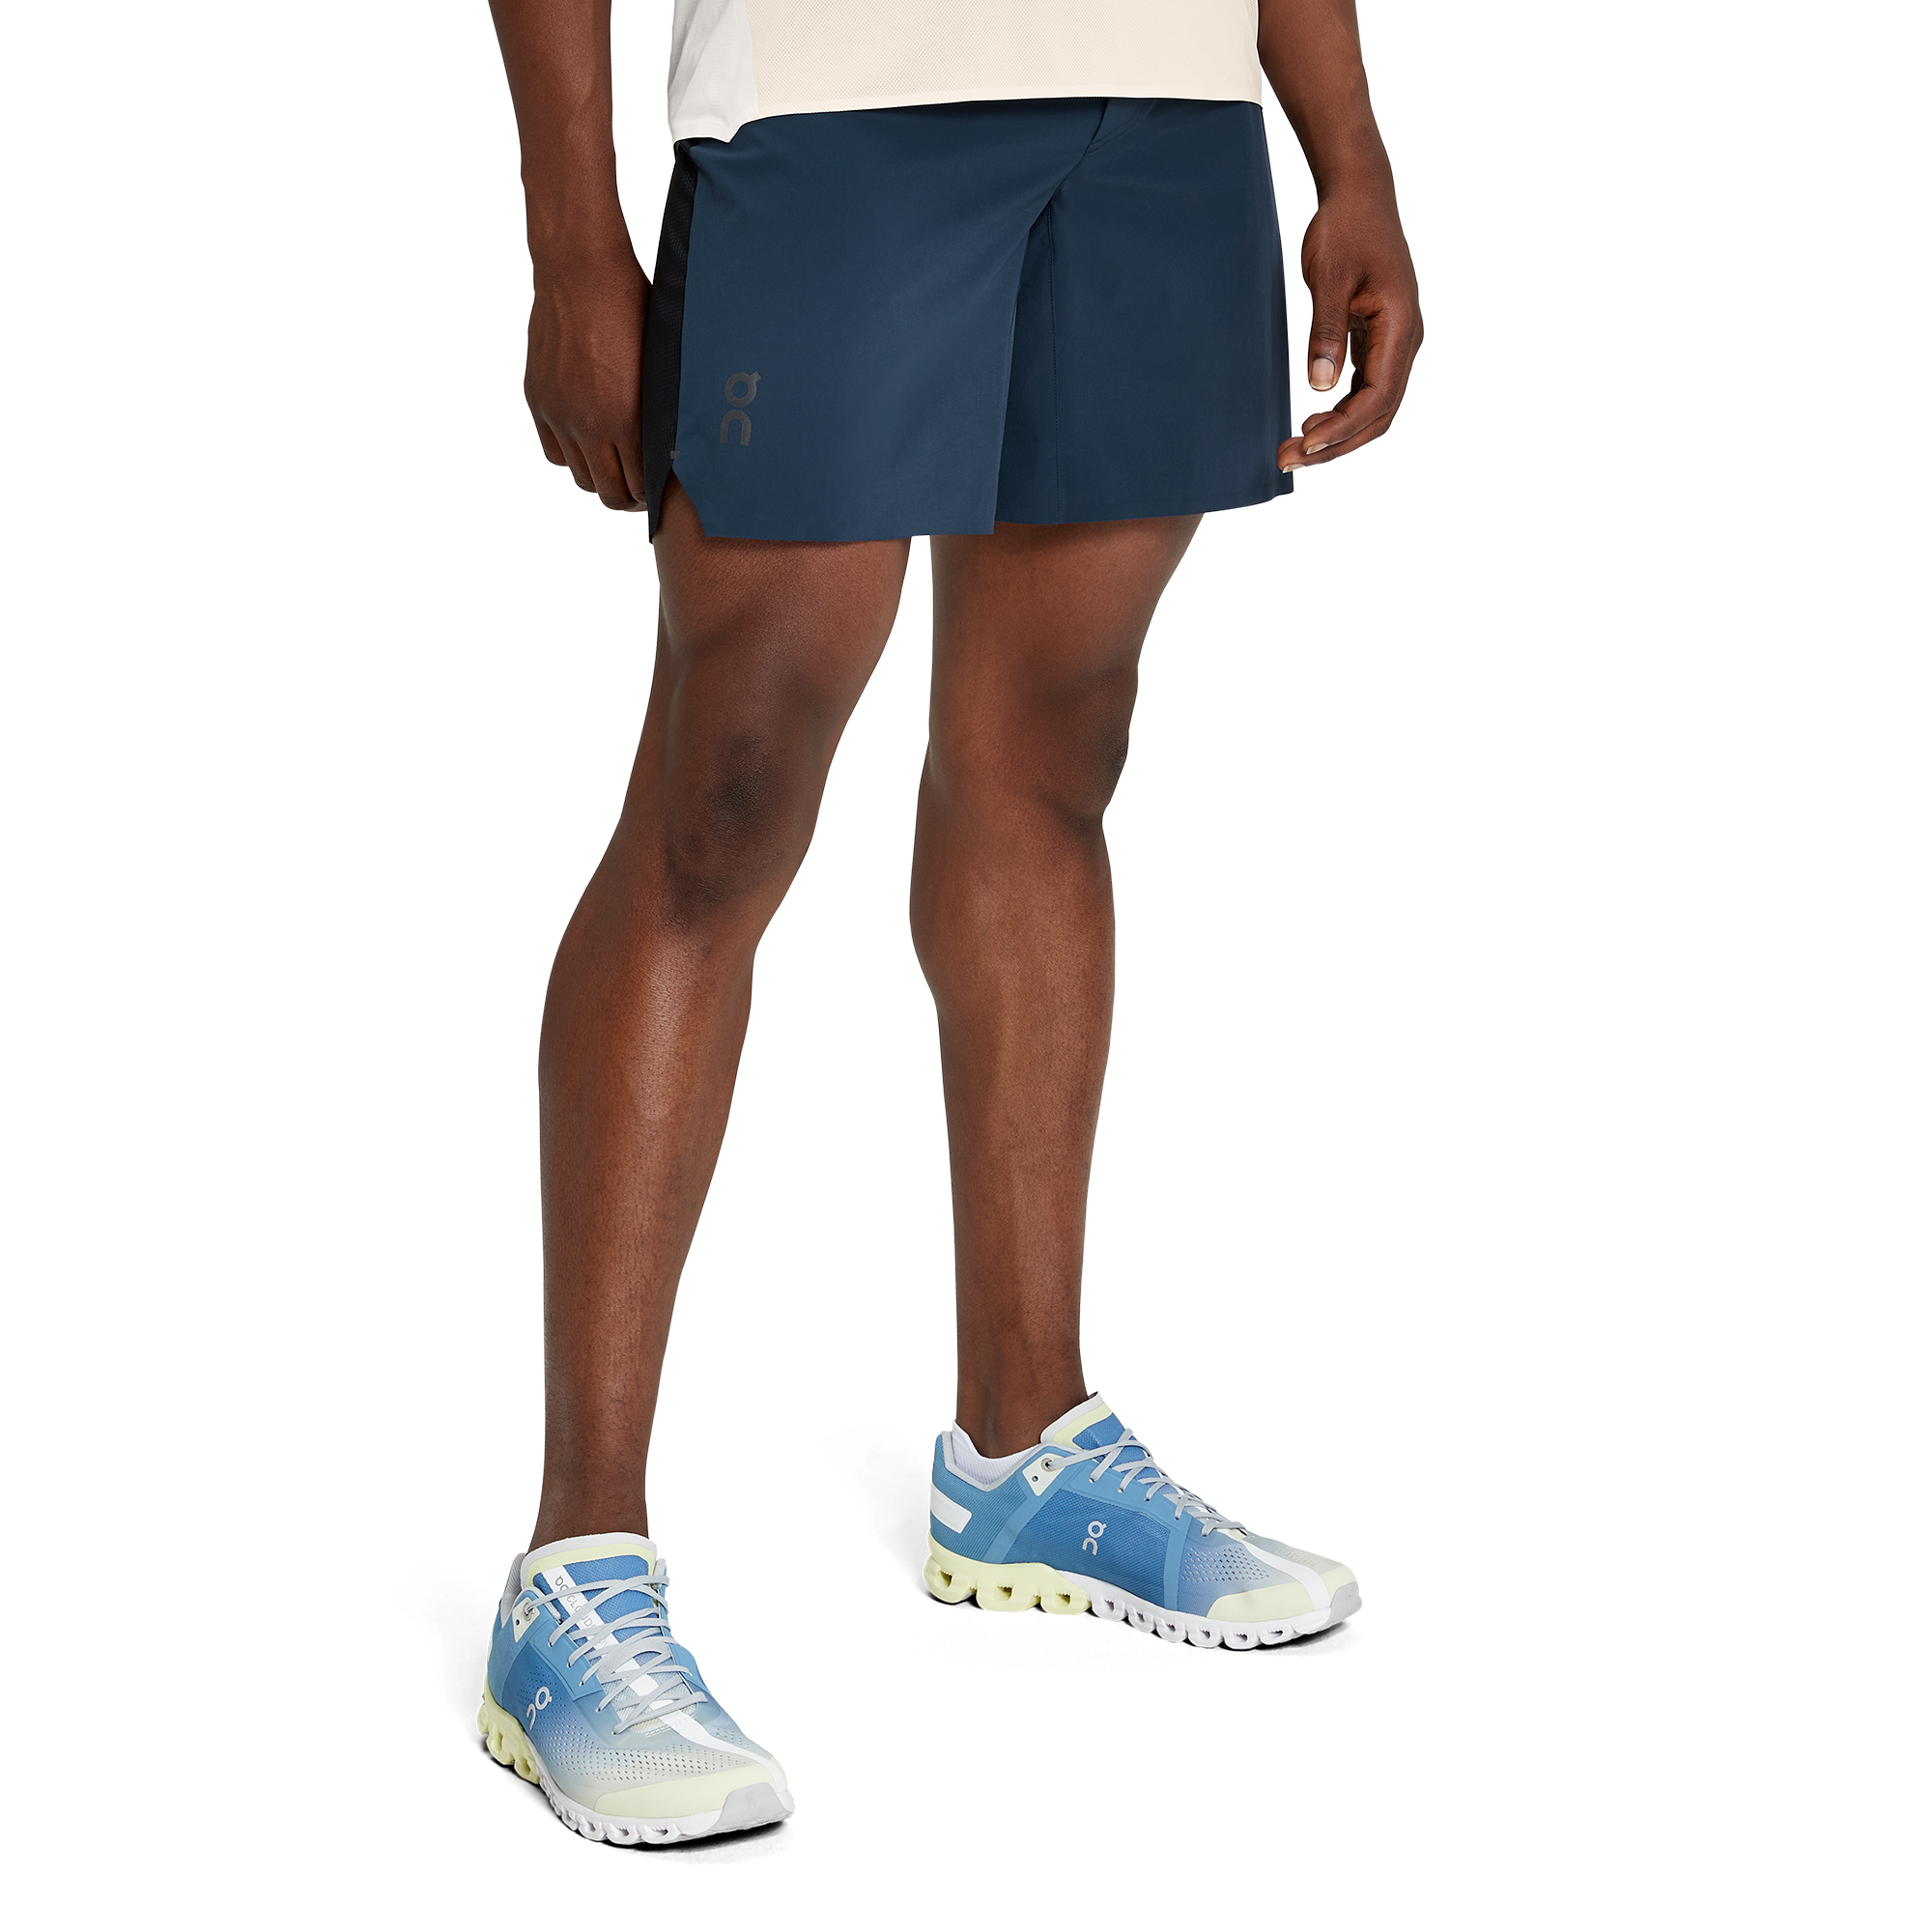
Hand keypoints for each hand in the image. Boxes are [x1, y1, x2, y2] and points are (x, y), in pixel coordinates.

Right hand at [524, 236, 649, 509]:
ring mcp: (559, 414)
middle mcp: (588, 423)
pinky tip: (588, 446)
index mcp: (626, 418)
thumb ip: (663, 411)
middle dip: (629, 497)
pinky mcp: (539, 400)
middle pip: (609, 492)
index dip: (653, 495)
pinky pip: (554, 452)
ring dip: (600, 480)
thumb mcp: (660, 365)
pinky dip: (571, 458)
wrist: (581, 274)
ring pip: (580, 477)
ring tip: (615, 469)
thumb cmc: (631, 309)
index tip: (661, 491)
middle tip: (641, 490)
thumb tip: (676, 445)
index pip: (641, 485)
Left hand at [1275, 182, 1421, 471]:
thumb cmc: (1345, 228)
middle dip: (1335, 441)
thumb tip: (1319, 385)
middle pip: (1377, 413)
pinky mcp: (1378, 341)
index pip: (1377, 397)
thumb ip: (1326, 331)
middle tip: (1288, 458)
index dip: (1342, 426)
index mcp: (1401, 326)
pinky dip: (1340, 410)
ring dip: (1337, 431)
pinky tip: (1311, 420)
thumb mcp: (1330, 277)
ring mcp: (1394, 342)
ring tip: (1295, 446)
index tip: (1305, 441)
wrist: (1359, 195)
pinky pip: (1365, 388)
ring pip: (1372, 406)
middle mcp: (1405, 340)